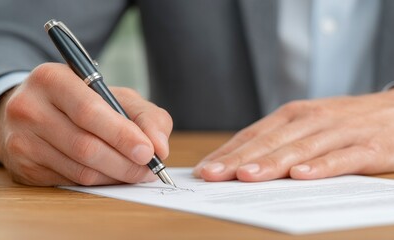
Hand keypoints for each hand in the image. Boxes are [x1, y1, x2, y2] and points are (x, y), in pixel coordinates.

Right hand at [0, 63, 172, 185]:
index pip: (89, 111)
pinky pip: (71, 182)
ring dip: (116, 175)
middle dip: (125, 162)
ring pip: (80, 170)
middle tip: (150, 169)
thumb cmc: (82, 102)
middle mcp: (29, 108)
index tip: (149, 152)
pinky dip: (99, 182)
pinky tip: (111, 174)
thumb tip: (160, 148)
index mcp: (52, 79)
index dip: (122, 135)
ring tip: (136, 172)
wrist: (33, 111)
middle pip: (85, 146)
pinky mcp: (24, 167)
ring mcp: (22, 140)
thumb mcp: (115, 96)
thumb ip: (145, 115)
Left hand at [193, 92, 393, 181]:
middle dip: (238, 160)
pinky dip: (320, 167)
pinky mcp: (367, 146)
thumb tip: (243, 164)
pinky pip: (341, 158)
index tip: (204, 169)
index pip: (253, 135)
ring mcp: (338, 132)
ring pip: (299, 149)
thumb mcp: (308, 124)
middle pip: (269, 142)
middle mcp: (310, 120)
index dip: (227, 152)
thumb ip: (279, 141)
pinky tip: (301, 176)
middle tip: (213, 175)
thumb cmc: (343, 122)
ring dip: (270, 163)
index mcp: (292, 115)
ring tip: (245, 176)